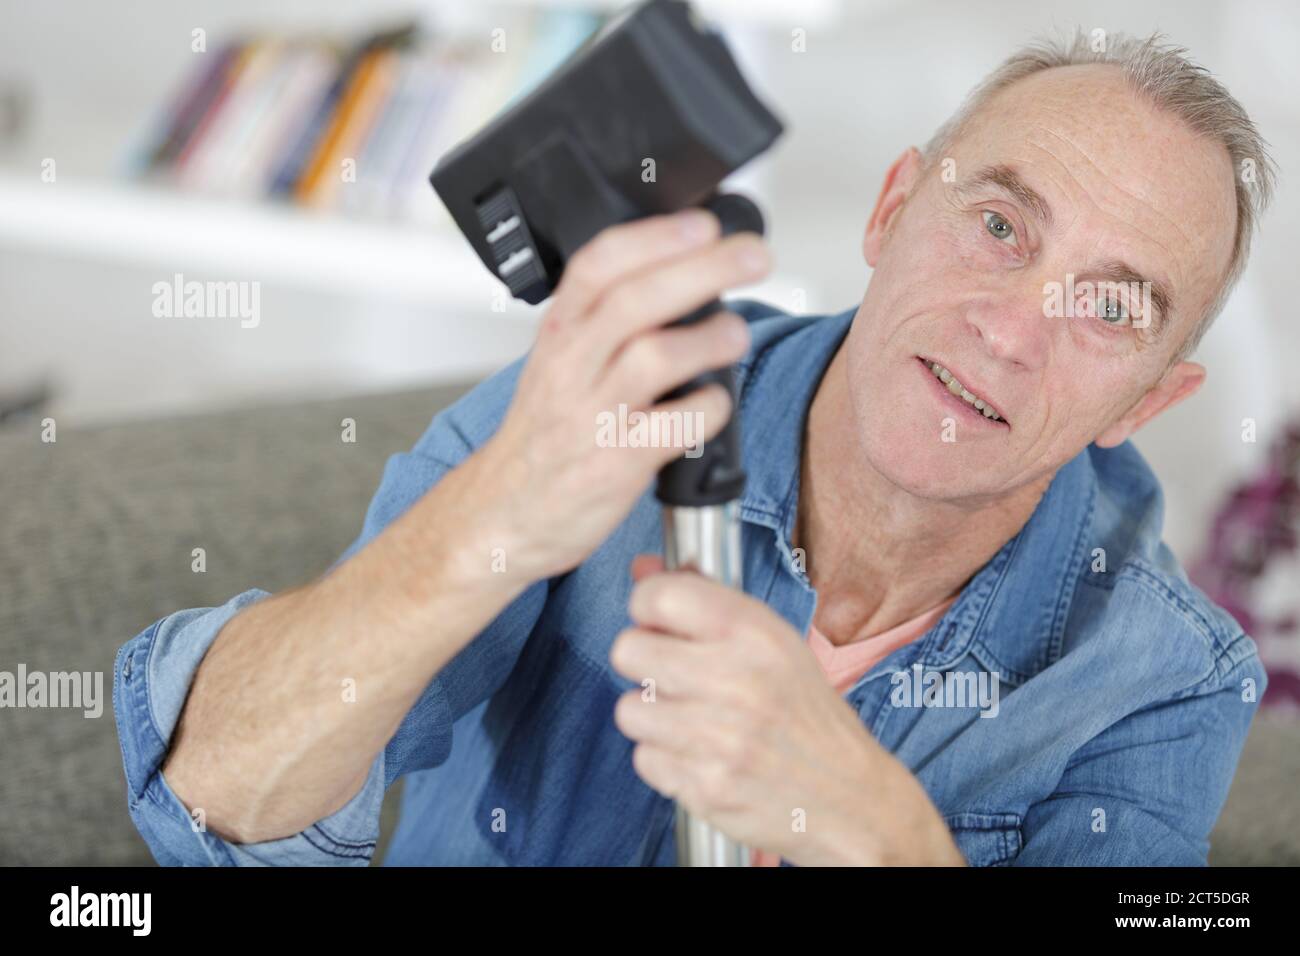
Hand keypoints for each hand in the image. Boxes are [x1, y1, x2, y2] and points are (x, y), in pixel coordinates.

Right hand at [472, 211, 770, 585]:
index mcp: (559, 333)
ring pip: (654, 357)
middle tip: (754, 256)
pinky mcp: (616, 464)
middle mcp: (571, 367)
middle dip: (703, 269)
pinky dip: (708, 409)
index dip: (654, 236)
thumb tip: (685, 273)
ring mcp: (592, 416)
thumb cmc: (546, 435)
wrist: (503, 513)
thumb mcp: (558, 362)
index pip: (597, 265)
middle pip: (636, 300)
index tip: (703, 222)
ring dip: (710, 339)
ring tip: (735, 334)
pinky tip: (715, 404)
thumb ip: (605, 322)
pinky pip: (675, 428)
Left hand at [609, 556, 966, 865]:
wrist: (847, 795)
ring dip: (652, 715)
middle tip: (672, 673)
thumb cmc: (804, 709)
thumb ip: (705, 598)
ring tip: (690, 718)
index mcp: (755, 632)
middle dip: (643, 661)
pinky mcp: (706, 786)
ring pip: (629, 709)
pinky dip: (665, 759)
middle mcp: (737, 680)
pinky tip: (699, 754)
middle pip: (628, 650)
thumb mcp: (772, 639)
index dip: (646, 605)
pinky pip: (645, 759)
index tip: (657, 620)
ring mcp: (720, 738)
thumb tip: (643, 568)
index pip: (659, 596)